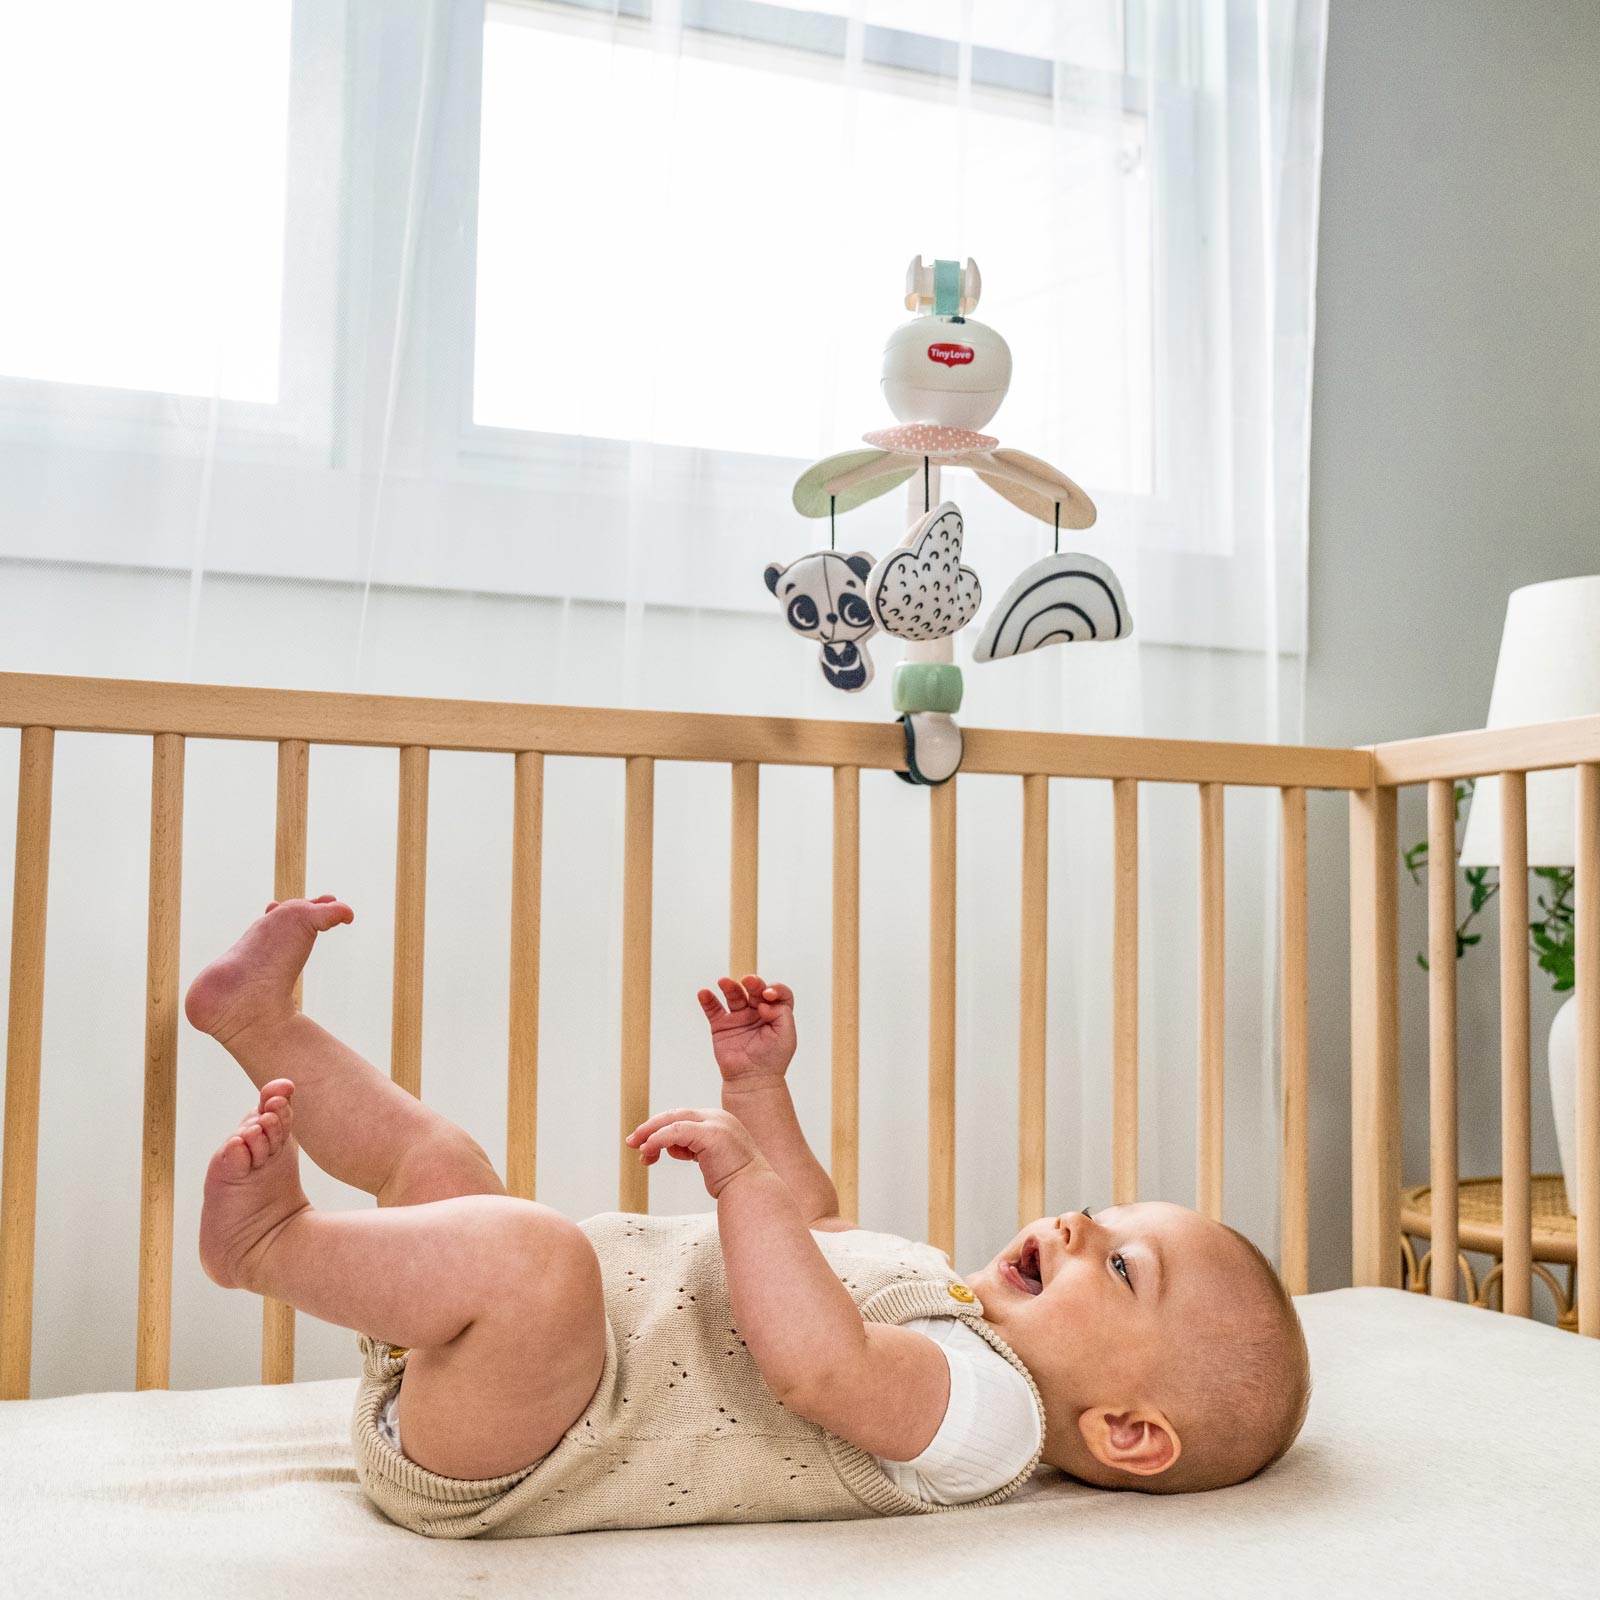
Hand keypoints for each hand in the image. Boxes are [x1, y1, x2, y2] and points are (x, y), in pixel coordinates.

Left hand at [625, 1107, 767, 1198]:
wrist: (753, 1194)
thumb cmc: (735, 1184)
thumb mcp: (710, 1160)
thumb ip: (693, 1149)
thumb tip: (672, 1148)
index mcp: (719, 1121)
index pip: (683, 1118)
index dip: (661, 1130)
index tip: (646, 1146)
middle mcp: (717, 1118)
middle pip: (675, 1114)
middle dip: (650, 1127)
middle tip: (631, 1141)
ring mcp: (715, 1124)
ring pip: (673, 1120)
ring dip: (651, 1135)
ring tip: (641, 1152)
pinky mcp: (711, 1134)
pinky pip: (675, 1131)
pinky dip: (658, 1139)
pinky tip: (648, 1150)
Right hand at [697, 975, 795, 1082]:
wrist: (752, 1080)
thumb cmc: (772, 1059)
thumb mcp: (786, 1034)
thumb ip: (781, 1013)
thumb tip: (764, 1002)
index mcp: (775, 1013)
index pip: (778, 993)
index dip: (775, 989)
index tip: (769, 995)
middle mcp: (757, 1011)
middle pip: (755, 990)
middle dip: (753, 983)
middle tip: (749, 981)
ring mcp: (738, 1017)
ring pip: (734, 995)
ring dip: (729, 986)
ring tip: (724, 982)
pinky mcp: (721, 1026)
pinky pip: (713, 1010)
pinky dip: (707, 1000)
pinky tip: (704, 993)